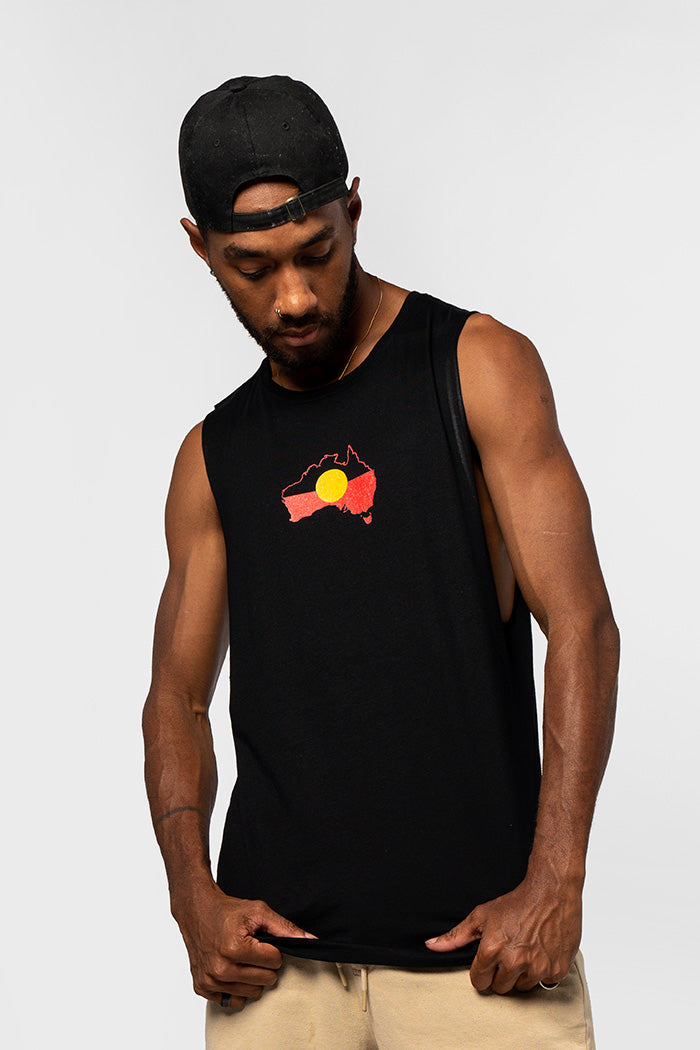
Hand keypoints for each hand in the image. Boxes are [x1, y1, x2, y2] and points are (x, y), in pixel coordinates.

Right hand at [173, 884, 317, 1008]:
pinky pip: (232, 1001)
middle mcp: (220, 968)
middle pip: (265, 980)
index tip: (262, 941)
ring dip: (252, 978)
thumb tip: (311, 941)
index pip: (274, 962)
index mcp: (234, 948)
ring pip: (251, 994)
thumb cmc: (228, 911)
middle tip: (253, 949)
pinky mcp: (202, 988)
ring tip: (242, 959)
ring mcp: (210, 981)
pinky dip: (236, 988)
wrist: (197, 912)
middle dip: (265, 965)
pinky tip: (231, 970)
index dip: (273, 950)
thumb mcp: (259, 912)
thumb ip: (286, 928)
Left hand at [425, 875, 581, 993]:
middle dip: (502, 974)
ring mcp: (537, 967)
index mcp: (492, 950)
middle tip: (509, 953)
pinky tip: (541, 952)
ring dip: (523, 974)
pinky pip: (545, 983)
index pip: (479, 982)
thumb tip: (430, 945)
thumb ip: (456, 936)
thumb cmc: (516, 902)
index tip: (489, 961)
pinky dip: (543, 971)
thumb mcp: (481, 915)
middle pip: (500, 987)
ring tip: (526, 950)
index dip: (482, 971)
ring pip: (522, 987)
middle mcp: (514, 961)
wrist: (551, 892)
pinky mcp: (556, 970)